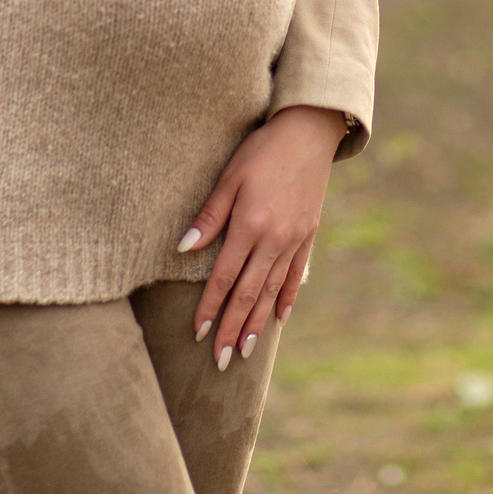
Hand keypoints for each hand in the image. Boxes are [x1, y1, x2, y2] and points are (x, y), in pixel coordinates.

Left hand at [179, 106, 349, 368]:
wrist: (308, 132)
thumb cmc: (261, 150)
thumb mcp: (229, 177)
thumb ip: (209, 217)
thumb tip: (183, 249)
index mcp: (250, 226)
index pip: (224, 277)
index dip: (211, 307)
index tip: (199, 334)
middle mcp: (274, 240)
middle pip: (248, 293)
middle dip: (233, 329)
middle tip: (220, 361)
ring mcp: (294, 240)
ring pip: (272, 291)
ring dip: (257, 322)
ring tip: (245, 351)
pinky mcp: (308, 235)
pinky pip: (296, 274)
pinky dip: (286, 297)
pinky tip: (278, 317)